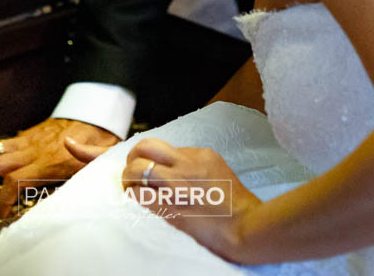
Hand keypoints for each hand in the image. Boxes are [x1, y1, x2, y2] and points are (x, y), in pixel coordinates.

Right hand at [0, 118, 118, 219]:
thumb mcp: (99, 155)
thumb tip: (70, 149)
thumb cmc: (96, 141)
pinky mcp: (22, 136)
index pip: (14, 181)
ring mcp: (24, 141)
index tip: (0, 214)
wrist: (91, 114)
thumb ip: (88, 156)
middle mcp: (32, 150)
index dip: (2, 201)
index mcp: (49, 161)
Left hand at [123, 137, 260, 261]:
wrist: (244, 225)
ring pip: (137, 169)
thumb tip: (176, 168)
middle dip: (134, 157)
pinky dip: (133, 196)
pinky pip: (138, 194)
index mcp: (200, 154)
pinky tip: (136, 201)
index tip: (152, 167)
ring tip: (130, 186)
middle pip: (146, 148)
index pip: (165, 147)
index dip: (154, 158)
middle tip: (132, 170)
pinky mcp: (168, 205)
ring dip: (129, 178)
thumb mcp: (219, 171)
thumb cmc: (236, 204)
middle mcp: (185, 164)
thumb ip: (197, 166)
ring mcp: (175, 184)